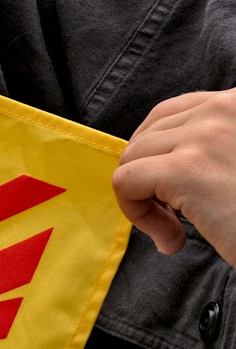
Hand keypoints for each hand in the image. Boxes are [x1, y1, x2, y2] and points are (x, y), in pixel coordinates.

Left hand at [112, 88, 235, 265]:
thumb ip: (210, 148)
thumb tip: (149, 156)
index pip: (174, 112)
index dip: (161, 153)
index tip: (174, 190)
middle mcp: (223, 108)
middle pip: (148, 134)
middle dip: (147, 177)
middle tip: (172, 214)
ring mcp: (204, 136)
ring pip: (131, 158)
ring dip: (143, 200)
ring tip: (175, 230)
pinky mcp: (186, 169)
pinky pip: (126, 182)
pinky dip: (136, 214)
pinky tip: (171, 239)